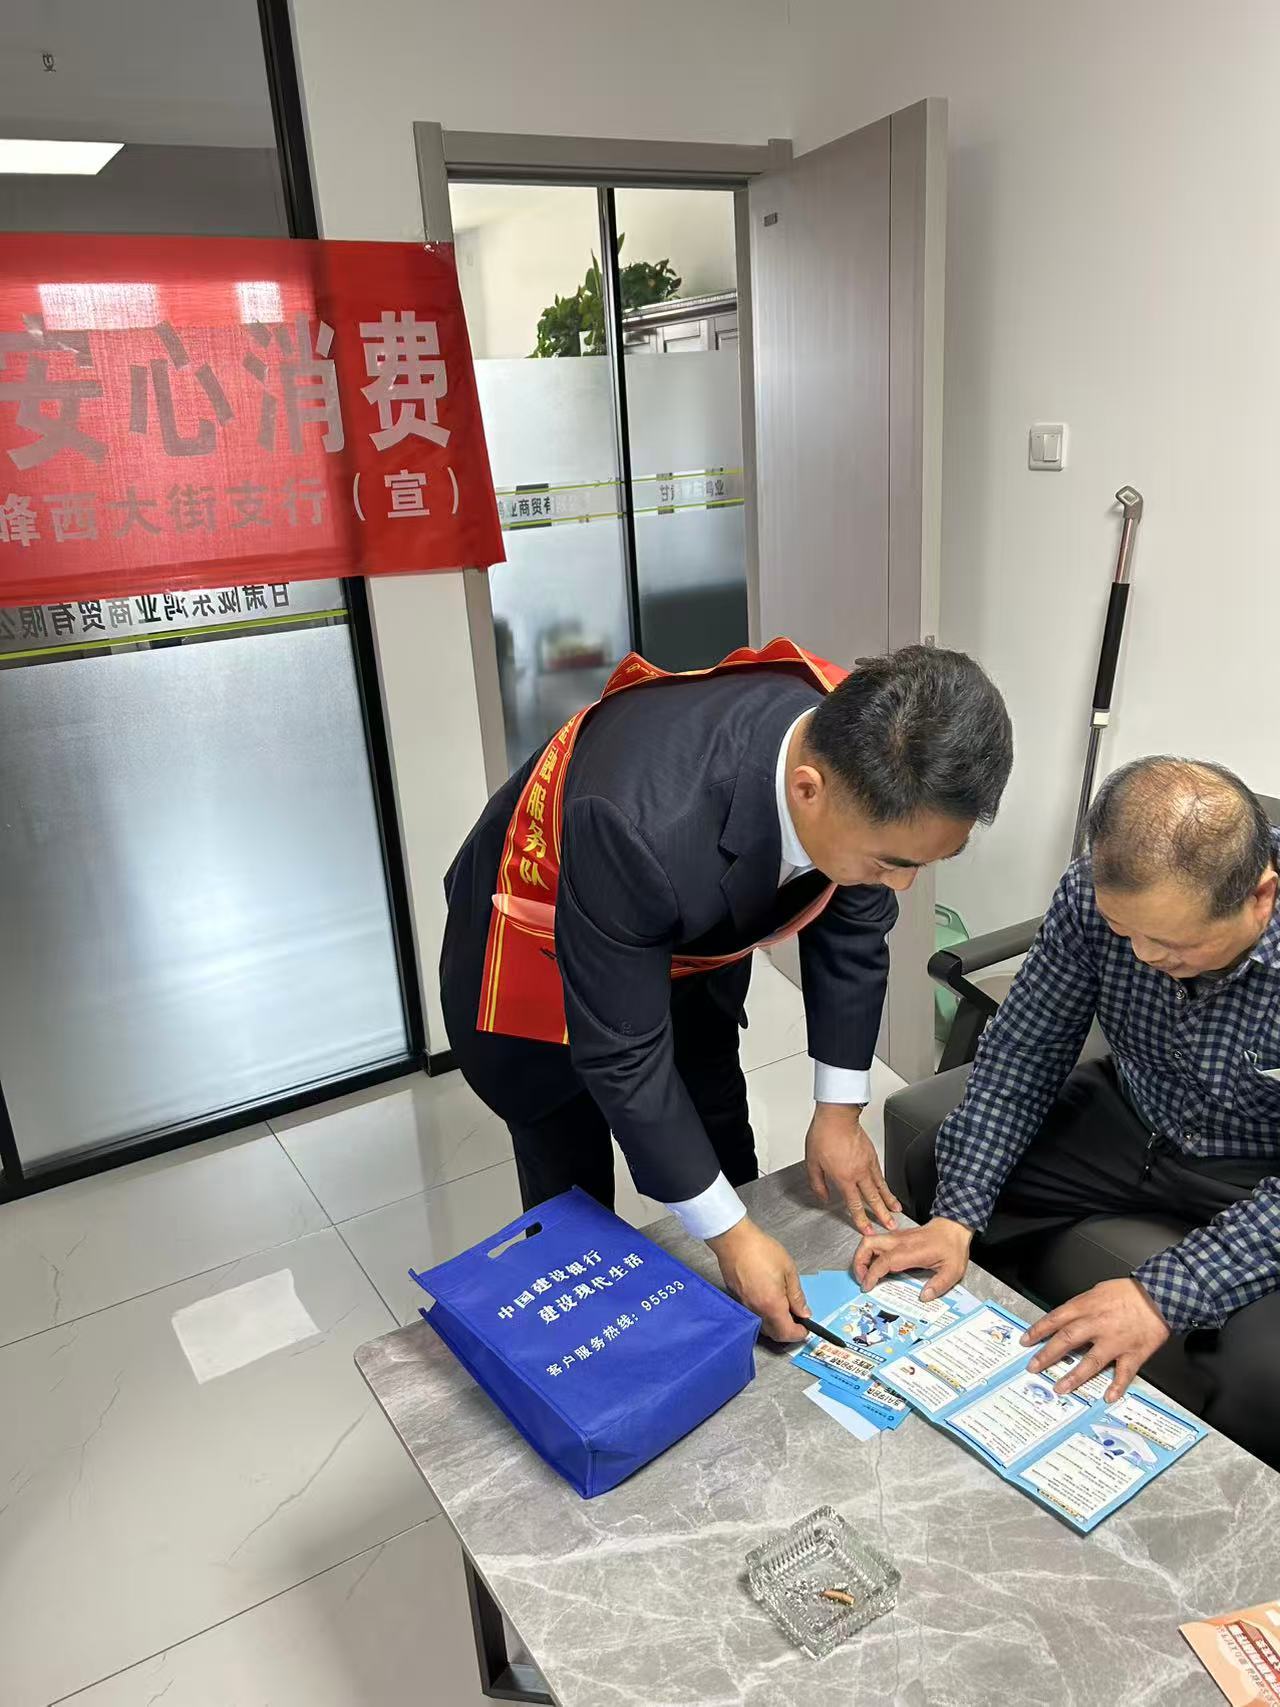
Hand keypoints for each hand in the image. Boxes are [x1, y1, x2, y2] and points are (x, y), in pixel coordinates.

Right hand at [708, 1217, 807, 1342]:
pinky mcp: (737, 1300)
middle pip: (774, 1334)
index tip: (805, 1329)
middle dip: (787, 1332)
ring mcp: (745, 1306)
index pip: (787, 1332)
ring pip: (762, 1327)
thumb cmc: (760, 1250)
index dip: (798, 1334)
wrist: (734, 1240)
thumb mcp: (788, 1270)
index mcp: (772, 1305)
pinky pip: (753, 1316)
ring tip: (784, 1308)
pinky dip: (764, 1315)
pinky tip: (768, 1300)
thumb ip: (797, 1295)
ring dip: (775, 1324)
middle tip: (797, 1320)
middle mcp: (756, 1310)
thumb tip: (804, 1312)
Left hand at [805, 1104, 900, 1235]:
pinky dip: (886, 1185)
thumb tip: (823, 1197)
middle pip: (873, 1199)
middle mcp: (859, 1173)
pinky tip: (887, 1189)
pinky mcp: (872, 1155)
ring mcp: (868, 1164)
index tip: (867, 1230)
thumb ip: (818, 1183)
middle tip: (891, 1226)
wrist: (836, 1117)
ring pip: (881, 1187)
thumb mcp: (812, 1163)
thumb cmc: (823, 1136)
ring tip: (896, 1211)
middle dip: (882, 1215)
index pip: (854, 1205)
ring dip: (889, 1201)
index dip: (861, 1220)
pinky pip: (880, 1174)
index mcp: (843, 1178)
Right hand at [854, 1216, 973, 1300]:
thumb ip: (939, 1285)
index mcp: (911, 1250)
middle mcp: (899, 1241)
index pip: (883, 1260)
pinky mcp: (897, 1238)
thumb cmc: (952, 1247)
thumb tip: (924, 1297)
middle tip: (862, 1279)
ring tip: (865, 1274)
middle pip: (868, 1244)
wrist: (953, 1227)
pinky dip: (870, 1254)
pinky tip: (876, 1266)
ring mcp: (896, 1237)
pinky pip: (877, 1243)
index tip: (867, 1286)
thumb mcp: (952, 1270)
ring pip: (870, 1241)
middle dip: (859, 1262)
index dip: (872, 1274)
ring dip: (862, 1257)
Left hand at [1023, 1278, 1170, 1401]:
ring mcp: (1115, 1341)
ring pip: (1091, 1361)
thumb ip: (1082, 1307)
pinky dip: (1116, 1386)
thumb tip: (1066, 1318)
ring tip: (1060, 1387)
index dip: (1038, 1330)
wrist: (1160, 1295)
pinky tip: (1108, 1397)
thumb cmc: (1130, 1292)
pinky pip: (1123, 1373)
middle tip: (1034, 1367)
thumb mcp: (1098, 1291)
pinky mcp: (1133, 1353)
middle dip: (1047, 1355)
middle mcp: (1098, 1324)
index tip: (1026, 1341)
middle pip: (1067, 1340)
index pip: (1056, 1319)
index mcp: (1087, 1306)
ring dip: (1074, 1376)